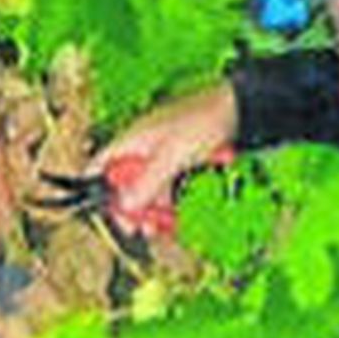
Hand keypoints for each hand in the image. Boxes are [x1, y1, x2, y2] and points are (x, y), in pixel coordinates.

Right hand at [94, 80, 238, 232]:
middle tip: (139, 228)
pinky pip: (166, 189)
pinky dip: (169, 203)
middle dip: (131, 209)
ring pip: (146, 191)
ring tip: (160, 227)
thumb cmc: (204, 120)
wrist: (239, 109)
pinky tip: (174, 217)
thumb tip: (126, 206)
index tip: (110, 214)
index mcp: (131, 140)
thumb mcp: (172, 155)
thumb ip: (148, 182)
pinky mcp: (177, 164)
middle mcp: (141, 149)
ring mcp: (159, 157)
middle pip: (124, 186)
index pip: (99, 168)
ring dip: (152, 210)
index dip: (98, 192)